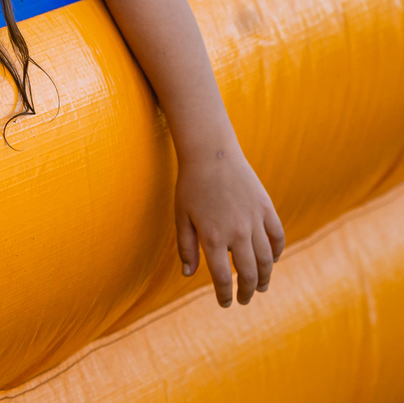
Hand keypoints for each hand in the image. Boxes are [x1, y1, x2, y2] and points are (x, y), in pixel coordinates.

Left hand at [175, 146, 284, 306]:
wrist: (211, 154)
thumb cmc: (191, 186)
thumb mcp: (181, 217)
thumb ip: (185, 247)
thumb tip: (189, 275)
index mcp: (212, 237)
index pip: (222, 277)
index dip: (224, 294)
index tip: (225, 303)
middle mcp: (236, 232)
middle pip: (248, 273)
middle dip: (247, 291)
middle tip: (244, 300)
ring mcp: (254, 220)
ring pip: (266, 259)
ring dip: (265, 277)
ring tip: (261, 287)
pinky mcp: (266, 208)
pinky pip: (277, 236)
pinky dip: (277, 252)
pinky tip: (273, 261)